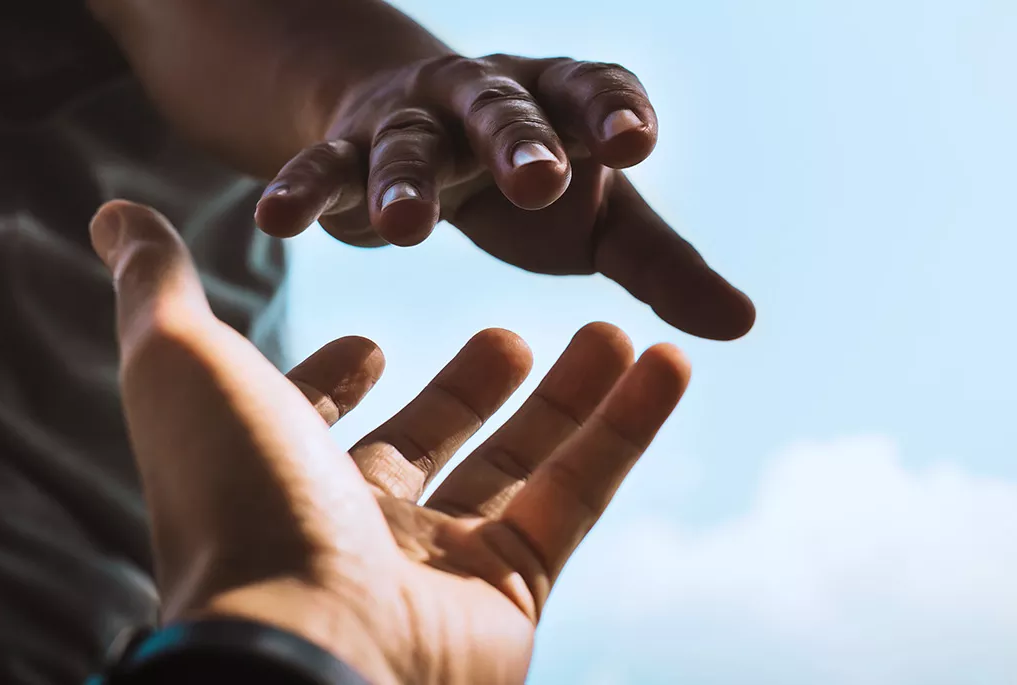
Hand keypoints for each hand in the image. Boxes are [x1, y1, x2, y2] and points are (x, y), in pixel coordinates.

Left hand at [91, 200, 691, 683]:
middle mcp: (352, 526)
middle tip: (512, 336)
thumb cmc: (235, 498)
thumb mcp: (181, 364)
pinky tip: (666, 362)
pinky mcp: (511, 595)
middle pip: (428, 442)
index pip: (311, 423)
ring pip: (519, 467)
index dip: (336, 384)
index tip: (371, 342)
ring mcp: (434, 566)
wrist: (302, 641)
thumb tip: (115, 213)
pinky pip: (577, 499)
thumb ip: (157, 286)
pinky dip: (626, 429)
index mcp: (274, 475)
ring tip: (617, 329)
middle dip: (470, 390)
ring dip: (571, 398)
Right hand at [253, 54, 755, 340]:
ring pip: (407, 143)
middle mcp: (488, 99)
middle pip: (504, 110)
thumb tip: (741, 325)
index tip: (636, 141)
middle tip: (539, 180)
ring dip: (404, 180)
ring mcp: (413, 121)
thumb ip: (664, 267)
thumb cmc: (533, 182)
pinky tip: (275, 220)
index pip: (594, 92)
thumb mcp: (602, 220)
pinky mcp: (347, 149)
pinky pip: (321, 167)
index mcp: (563, 104)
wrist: (421, 133)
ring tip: (405, 231)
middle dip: (519, 142)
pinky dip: (301, 190)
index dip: (613, 112)